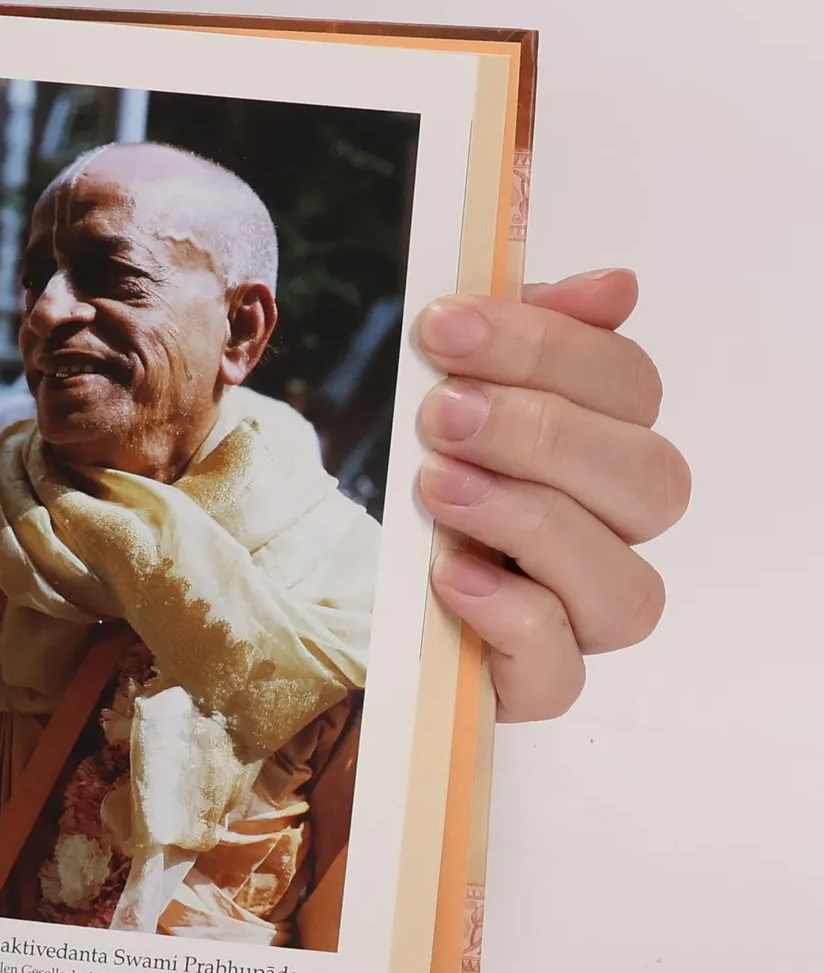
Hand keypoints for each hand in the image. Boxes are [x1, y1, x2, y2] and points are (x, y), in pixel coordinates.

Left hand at [414, 270, 689, 721]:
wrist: (319, 607)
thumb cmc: (396, 492)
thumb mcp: (435, 400)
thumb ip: (514, 341)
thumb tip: (614, 285)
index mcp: (598, 451)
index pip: (629, 387)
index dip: (549, 346)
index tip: (443, 325)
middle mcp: (608, 537)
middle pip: (651, 481)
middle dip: (545, 432)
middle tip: (441, 412)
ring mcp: (576, 620)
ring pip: (625, 586)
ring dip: (532, 521)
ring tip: (437, 487)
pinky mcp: (530, 686)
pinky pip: (561, 668)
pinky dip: (512, 615)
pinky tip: (452, 576)